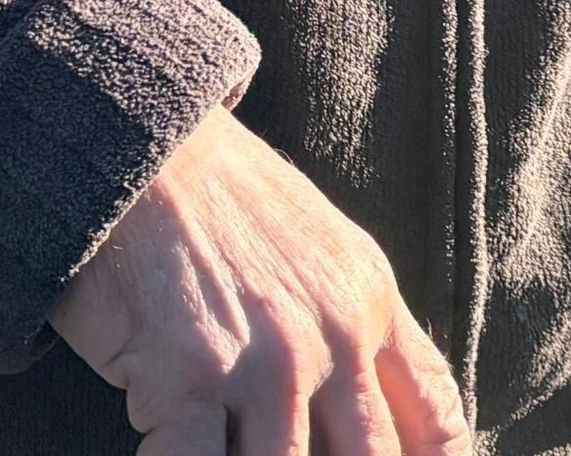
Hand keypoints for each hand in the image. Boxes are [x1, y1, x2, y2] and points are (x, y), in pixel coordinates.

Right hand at [49, 106, 469, 455]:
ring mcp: (266, 363)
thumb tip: (368, 403)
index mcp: (371, 305)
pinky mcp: (191, 376)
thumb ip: (356, 324)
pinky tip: (168, 450)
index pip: (434, 416)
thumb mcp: (322, 248)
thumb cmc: (218, 198)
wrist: (137, 145)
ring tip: (236, 450)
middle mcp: (333, 338)